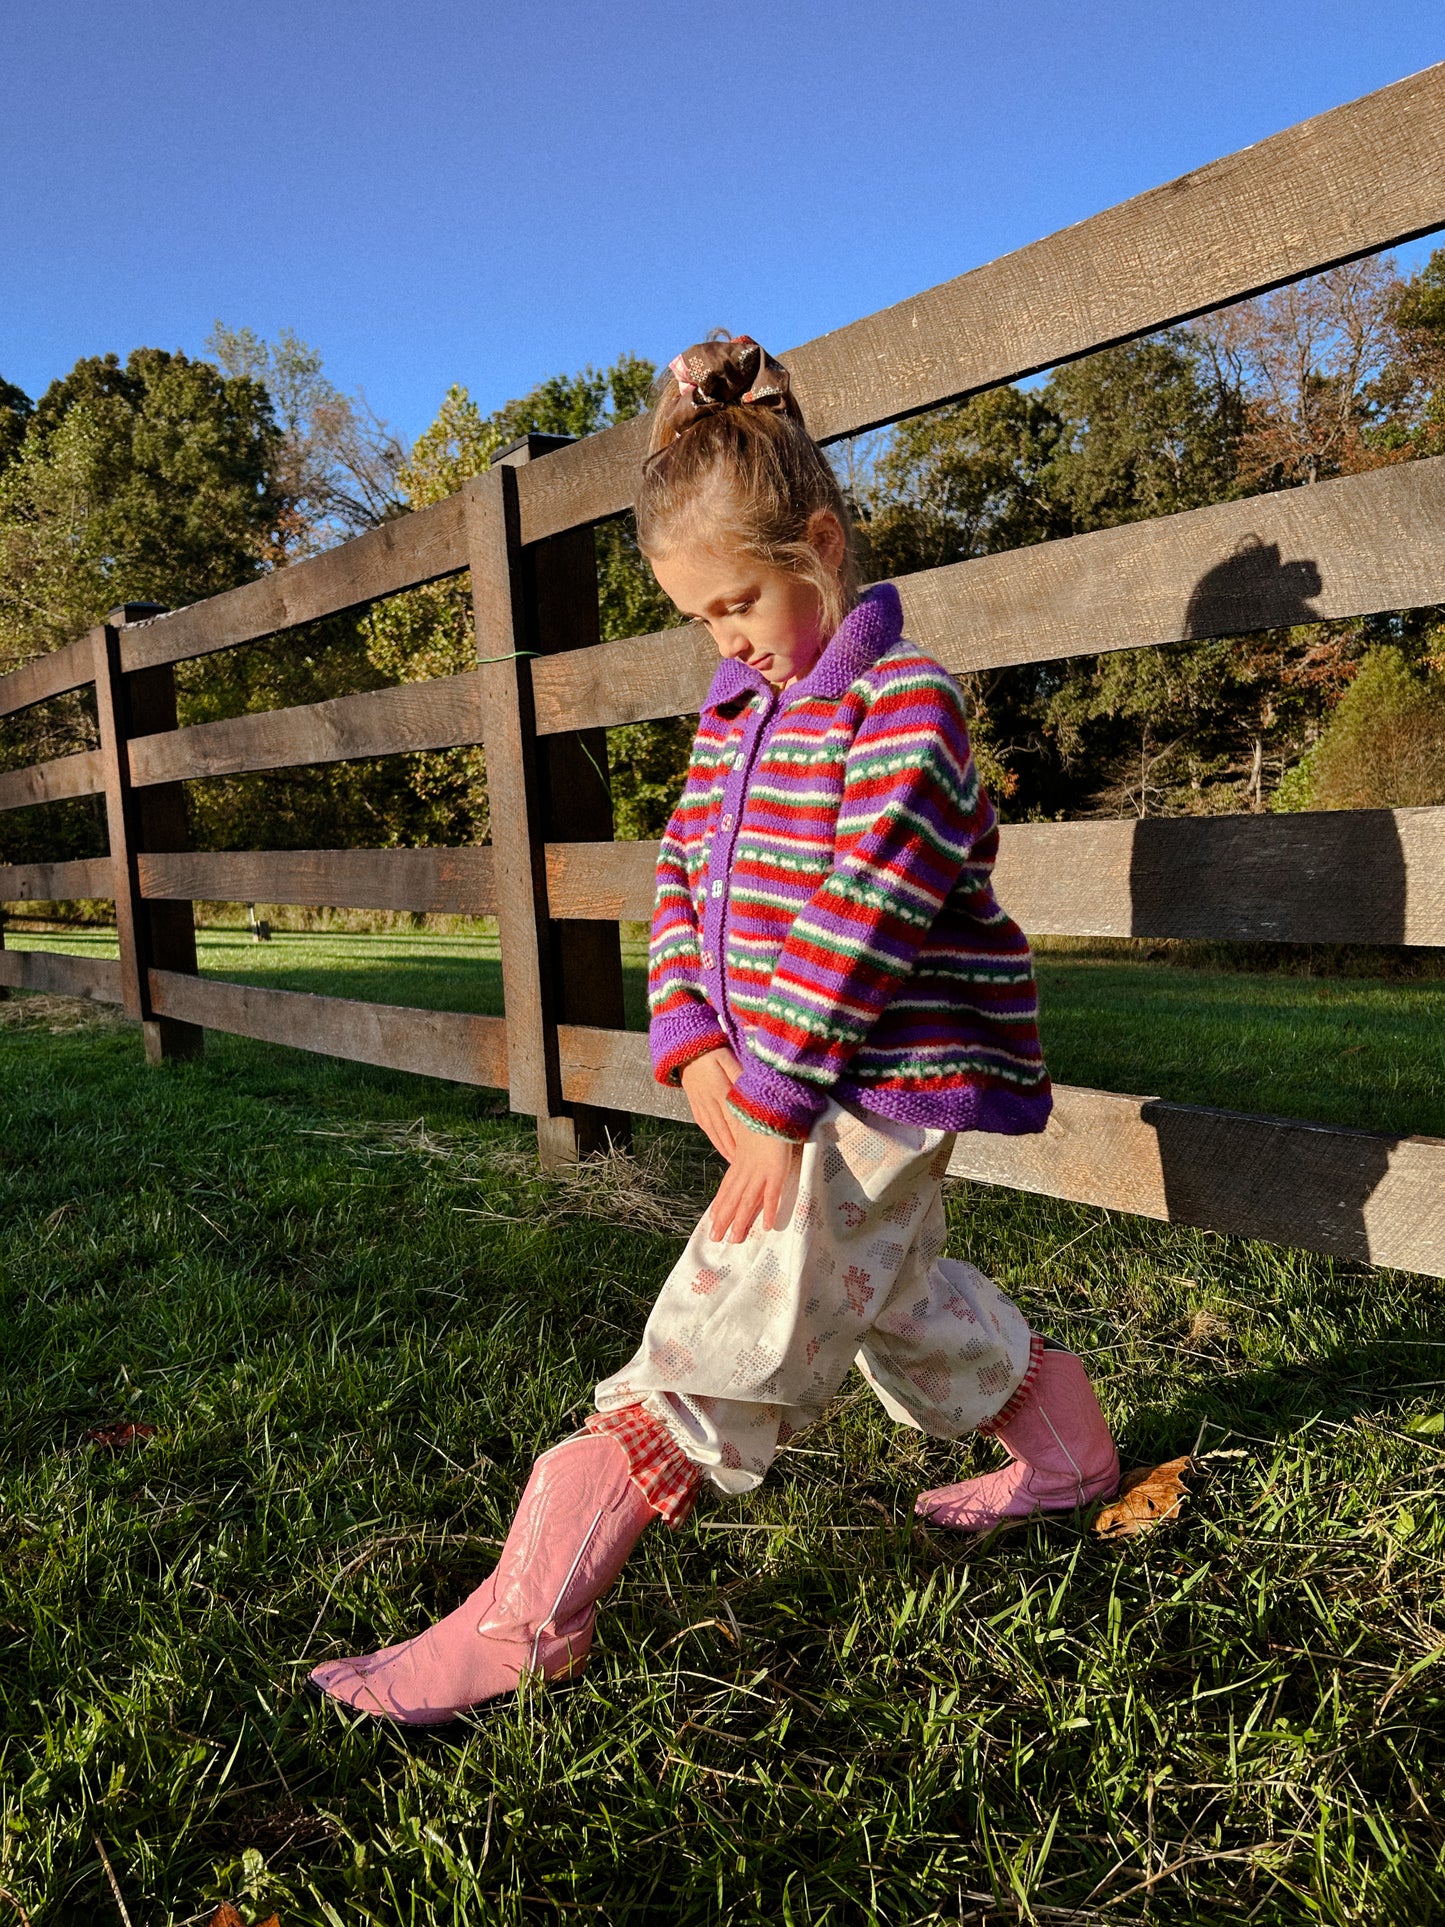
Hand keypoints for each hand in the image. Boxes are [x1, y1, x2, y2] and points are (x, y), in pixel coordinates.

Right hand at [680, 1046, 741, 1159]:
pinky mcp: (696, 1106)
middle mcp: (709, 1101)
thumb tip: (750, 1092)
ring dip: (726, 1149)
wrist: (684, 1047)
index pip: (735, 1118)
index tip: (755, 1151)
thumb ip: (739, 1074)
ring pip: (715, 1132)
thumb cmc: (711, 1049)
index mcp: (719, 1090)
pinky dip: (716, 1141)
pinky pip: (706, 1128)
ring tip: (737, 1164)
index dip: (745, 1137)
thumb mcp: (727, 1058)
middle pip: (726, 1130)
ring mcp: (701, 1105)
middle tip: (749, 1166)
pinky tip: (723, 1150)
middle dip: (737, 1149)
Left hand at [708, 1127, 800, 1244]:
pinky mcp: (776, 1171)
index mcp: (740, 1160)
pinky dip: (768, 1210)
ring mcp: (761, 1171)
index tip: (713, 1218)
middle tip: (716, 1238)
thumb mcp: (749, 1133)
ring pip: (747, 1201)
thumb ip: (745, 1144)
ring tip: (735, 1239)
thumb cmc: (762, 1118)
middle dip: (724, 1219)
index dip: (720, 1204)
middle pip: (733, 1198)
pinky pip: (771, 1194)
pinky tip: (766, 1225)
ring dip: (741, 1222)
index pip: (727, 1186)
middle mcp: (747, 1169)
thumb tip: (742, 1151)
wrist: (771, 1107)